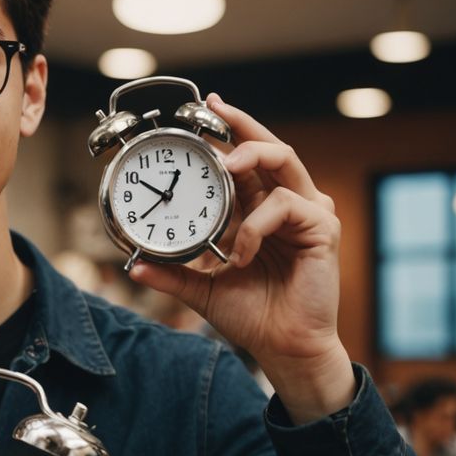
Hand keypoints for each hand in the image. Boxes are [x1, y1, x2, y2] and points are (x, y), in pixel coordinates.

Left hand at [128, 95, 354, 422]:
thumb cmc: (252, 314)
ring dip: (251, 155)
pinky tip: (240, 254)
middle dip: (242, 123)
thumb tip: (133, 265)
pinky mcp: (322, 228)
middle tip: (215, 109)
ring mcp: (307, 214)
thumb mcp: (201, 288)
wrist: (281, 346)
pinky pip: (285, 205)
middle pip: (270, 147)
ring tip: (225, 165)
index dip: (227, 135)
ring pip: (284, 161)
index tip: (202, 114)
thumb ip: (171, 273)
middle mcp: (286, 205)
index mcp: (260, 212)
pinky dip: (255, 226)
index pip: (246, 162)